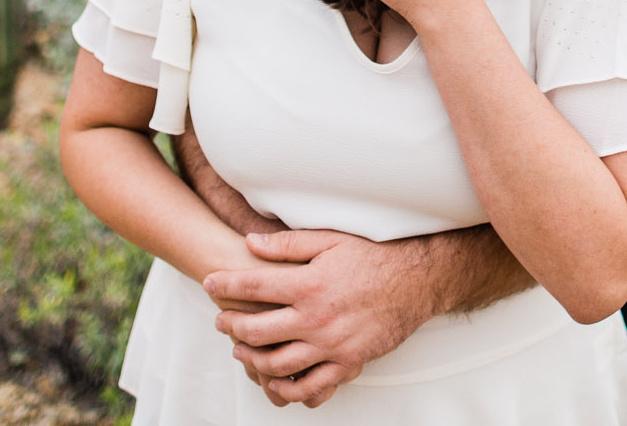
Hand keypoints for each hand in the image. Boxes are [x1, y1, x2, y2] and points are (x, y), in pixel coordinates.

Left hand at [204, 228, 440, 407]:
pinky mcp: (348, 363)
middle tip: (220, 320)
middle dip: (232, 325)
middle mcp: (316, 318)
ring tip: (240, 350)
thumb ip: (288, 244)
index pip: (254, 286)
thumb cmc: (374, 257)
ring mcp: (332, 345)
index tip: (210, 284)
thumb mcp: (330, 239)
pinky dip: (288, 387)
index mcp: (309, 284)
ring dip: (252, 358)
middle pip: (258, 330)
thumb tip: (250, 242)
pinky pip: (312, 385)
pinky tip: (274, 380)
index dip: (226, 284)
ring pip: (278, 363)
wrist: (416, 281)